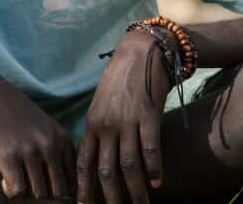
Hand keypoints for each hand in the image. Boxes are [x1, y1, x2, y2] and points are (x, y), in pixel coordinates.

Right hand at [0, 67, 74, 199]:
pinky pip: (17, 191)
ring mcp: (30, 150)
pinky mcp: (8, 156)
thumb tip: (61, 187)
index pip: (74, 178)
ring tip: (14, 180)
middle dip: (45, 194)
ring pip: (39, 194)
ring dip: (26, 193)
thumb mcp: (40, 125)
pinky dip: (11, 190)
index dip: (61, 189)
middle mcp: (50, 144)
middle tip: (29, 186)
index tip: (46, 186)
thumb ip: (53, 148)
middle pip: (59, 191)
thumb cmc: (9, 111)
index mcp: (61, 137)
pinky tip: (3, 179)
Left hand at [77, 31, 171, 203]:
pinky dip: (155, 167)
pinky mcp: (149, 115)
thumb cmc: (120, 81)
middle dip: (110, 196)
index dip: (84, 187)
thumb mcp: (101, 105)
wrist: (140, 53)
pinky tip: (158, 182)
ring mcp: (127, 121)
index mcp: (92, 124)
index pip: (83, 162)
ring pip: (129, 165)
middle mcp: (106, 125)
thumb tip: (97, 158)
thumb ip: (99, 131)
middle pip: (105, 170)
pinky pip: (151, 148)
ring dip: (136, 190)